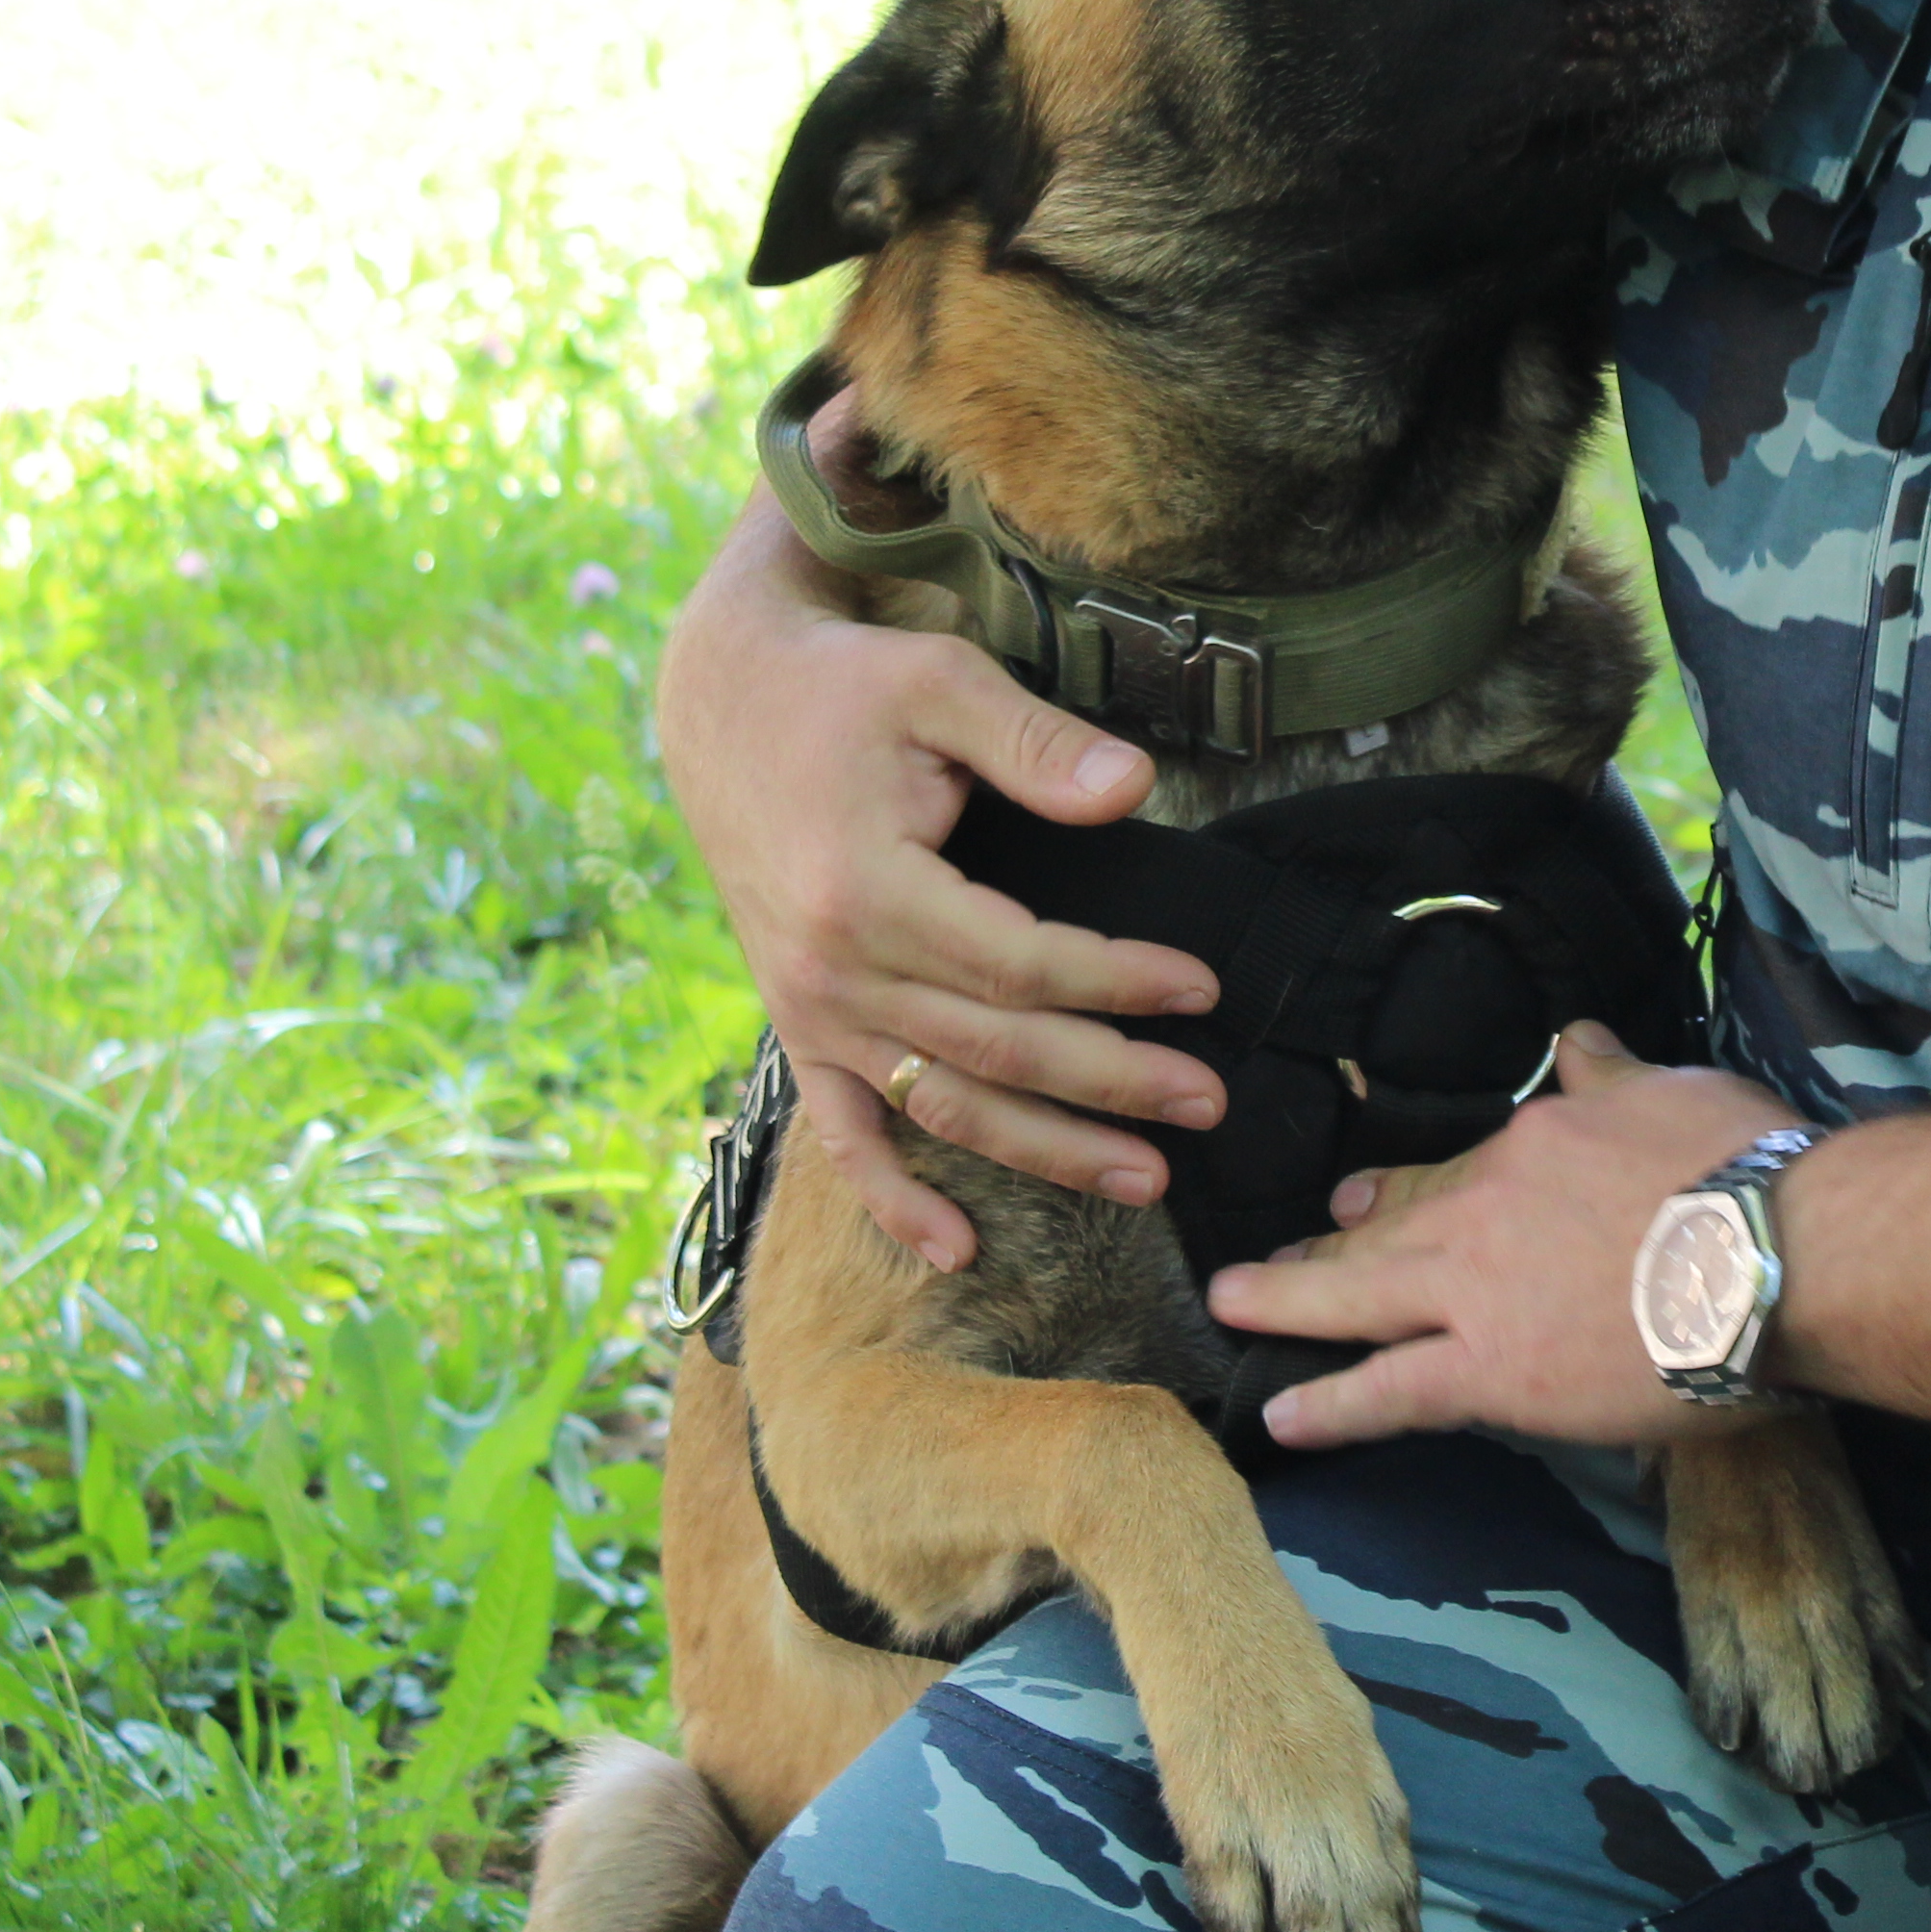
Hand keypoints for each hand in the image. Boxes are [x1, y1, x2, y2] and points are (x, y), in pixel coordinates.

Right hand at [654, 423, 1224, 1271]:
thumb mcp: (938, 682)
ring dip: (1042, 1151)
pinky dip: (894, 1198)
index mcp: (866, 891)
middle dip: (1111, 1084)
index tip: (1201, 988)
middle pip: (995, 1050)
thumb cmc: (842, 689)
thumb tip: (1134, 788)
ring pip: (940, 1105)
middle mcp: (832, 970)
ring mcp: (811, 1009)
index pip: (1019, 965)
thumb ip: (1035, 742)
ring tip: (1142, 1179)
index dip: (1116, 983)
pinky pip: (843, 1132)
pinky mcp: (799, 1023)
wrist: (723, 702)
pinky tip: (957, 1249)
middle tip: (1207, 1103)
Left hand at [1205, 1028, 1796, 1451]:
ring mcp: (1476, 1293)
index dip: (1398, 1192)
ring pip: (1357, 1298)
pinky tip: (1280, 1416)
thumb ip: (1615, 1074)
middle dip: (1321, 1246)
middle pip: (1385, 1228)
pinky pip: (1388, 1390)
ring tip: (1234, 1308)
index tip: (1360, 1201)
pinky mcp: (1490, 1373)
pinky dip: (1329, 1404)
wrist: (1778, 1252)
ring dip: (1288, 1301)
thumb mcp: (1678, 1093)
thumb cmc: (1748, 1169)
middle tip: (1265, 1263)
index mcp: (1534, 1141)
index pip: (1454, 1172)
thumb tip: (1582, 1039)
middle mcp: (1484, 1207)